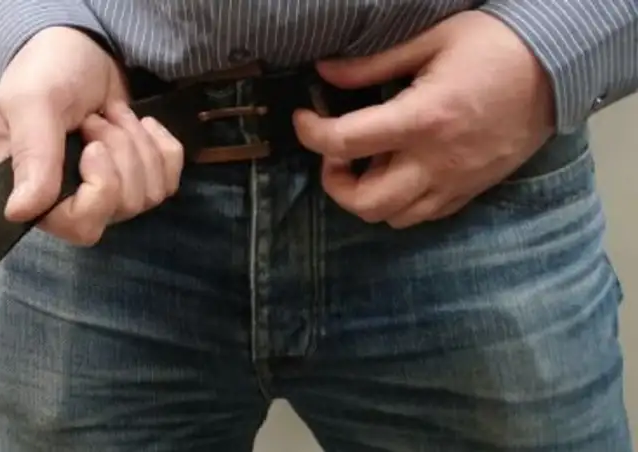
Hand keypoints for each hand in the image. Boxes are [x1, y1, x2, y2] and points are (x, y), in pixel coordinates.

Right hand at [0, 27, 182, 244]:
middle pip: (123, 206)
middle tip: (96, 120)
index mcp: (36, 193)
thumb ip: (31, 155)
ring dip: (138, 145)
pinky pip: (170, 180)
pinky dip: (162, 146)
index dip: (101, 187)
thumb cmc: (45, 71)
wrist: (80, 47)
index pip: (81, 225)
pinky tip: (140, 123)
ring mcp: (110, 193)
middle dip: (121, 152)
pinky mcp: (140, 177)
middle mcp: (73, 202)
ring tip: (113, 116)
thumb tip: (20, 212)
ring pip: (150, 194)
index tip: (93, 147)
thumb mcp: (31, 103)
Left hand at [293, 11, 555, 228]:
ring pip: (393, 218)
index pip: (345, 143)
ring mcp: (456, 183)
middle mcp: (437, 162)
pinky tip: (401, 170)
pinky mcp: (472, 191)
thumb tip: (325, 72)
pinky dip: (400, 202)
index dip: (311, 133)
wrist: (559, 67)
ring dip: (367, 196)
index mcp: (423, 120)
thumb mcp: (431, 41)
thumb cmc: (495, 46)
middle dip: (335, 182)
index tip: (305, 119)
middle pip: (364, 203)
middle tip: (337, 152)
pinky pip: (424, 216)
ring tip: (370, 161)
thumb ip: (372, 64)